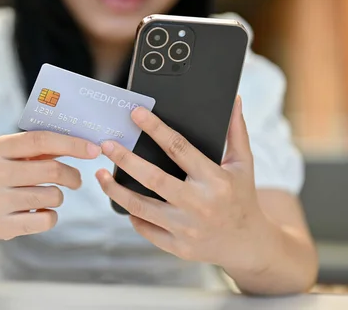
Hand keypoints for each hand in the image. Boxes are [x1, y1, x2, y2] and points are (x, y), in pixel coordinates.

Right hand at [0, 131, 101, 240]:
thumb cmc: (4, 174)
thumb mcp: (14, 155)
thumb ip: (43, 148)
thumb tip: (85, 145)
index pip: (39, 140)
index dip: (71, 143)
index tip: (94, 149)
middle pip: (51, 170)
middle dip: (72, 175)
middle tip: (76, 180)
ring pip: (52, 196)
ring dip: (59, 196)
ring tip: (48, 195)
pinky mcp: (1, 226)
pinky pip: (46, 220)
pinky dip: (51, 215)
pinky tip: (39, 212)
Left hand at [96, 97, 271, 272]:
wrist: (248, 244)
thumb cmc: (242, 197)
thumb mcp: (243, 164)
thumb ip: (236, 131)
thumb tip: (233, 100)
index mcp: (214, 180)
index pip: (179, 148)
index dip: (155, 128)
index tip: (135, 113)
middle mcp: (199, 204)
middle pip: (153, 179)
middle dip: (125, 160)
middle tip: (105, 145)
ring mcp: (187, 228)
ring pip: (140, 207)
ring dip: (115, 190)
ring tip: (99, 174)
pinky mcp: (178, 246)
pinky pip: (145, 229)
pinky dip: (132, 215)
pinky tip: (121, 200)